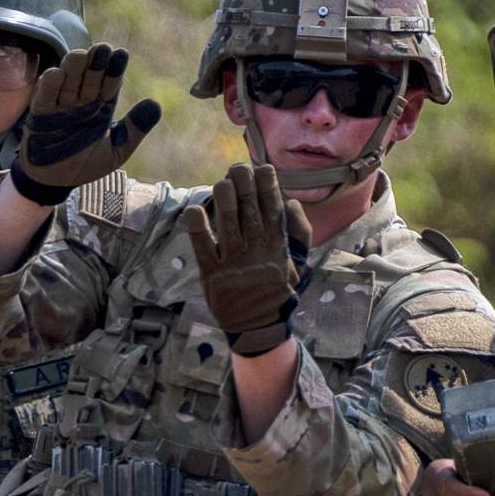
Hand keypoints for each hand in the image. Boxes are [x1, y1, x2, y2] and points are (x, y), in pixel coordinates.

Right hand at [10, 43, 161, 202]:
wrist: (55, 182)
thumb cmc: (86, 165)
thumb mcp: (116, 151)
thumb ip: (134, 129)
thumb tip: (156, 105)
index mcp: (101, 108)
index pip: (110, 83)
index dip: (114, 69)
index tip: (121, 54)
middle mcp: (81, 102)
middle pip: (89, 77)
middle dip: (95, 63)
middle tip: (102, 49)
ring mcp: (60, 106)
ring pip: (67, 80)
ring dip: (74, 67)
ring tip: (81, 56)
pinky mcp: (40, 113)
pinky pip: (45, 95)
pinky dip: (50, 84)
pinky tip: (57, 74)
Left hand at [179, 164, 312, 355]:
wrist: (259, 327)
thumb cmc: (278, 290)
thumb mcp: (298, 263)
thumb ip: (300, 232)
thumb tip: (292, 203)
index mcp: (277, 245)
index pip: (273, 209)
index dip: (268, 186)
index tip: (263, 168)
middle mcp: (256, 250)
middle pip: (250, 211)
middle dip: (245, 185)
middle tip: (238, 168)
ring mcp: (233, 262)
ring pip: (228, 224)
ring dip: (224, 199)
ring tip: (221, 183)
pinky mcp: (212, 274)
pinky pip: (203, 248)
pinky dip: (197, 229)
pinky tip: (194, 210)